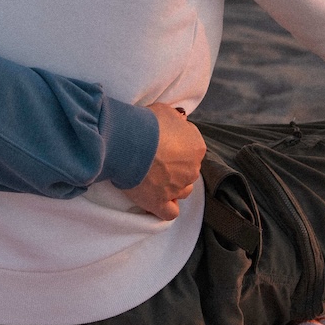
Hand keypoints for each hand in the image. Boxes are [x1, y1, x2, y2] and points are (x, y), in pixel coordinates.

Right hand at [119, 104, 206, 220]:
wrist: (128, 142)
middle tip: (155, 159)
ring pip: (183, 191)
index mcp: (196, 147)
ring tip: (155, 179)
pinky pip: (170, 212)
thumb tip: (179, 122)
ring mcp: (177, 188)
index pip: (192, 148)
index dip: (177, 146)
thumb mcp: (166, 111)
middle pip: (188, 170)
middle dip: (175, 166)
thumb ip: (176, 120)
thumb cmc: (147, 123)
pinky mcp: (161, 202)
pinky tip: (159, 201)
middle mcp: (191, 169)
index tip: (162, 143)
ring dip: (174, 186)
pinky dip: (166, 207)